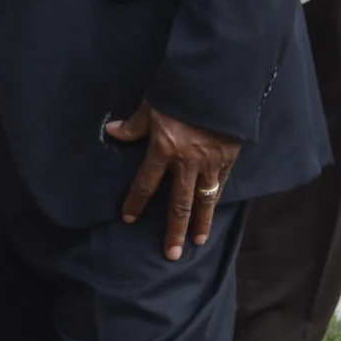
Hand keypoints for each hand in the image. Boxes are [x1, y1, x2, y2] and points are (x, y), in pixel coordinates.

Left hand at [105, 101, 241, 259]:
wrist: (218, 86)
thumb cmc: (180, 92)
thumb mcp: (152, 106)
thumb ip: (135, 125)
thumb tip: (113, 132)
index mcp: (164, 149)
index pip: (146, 183)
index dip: (136, 201)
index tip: (128, 218)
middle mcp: (187, 162)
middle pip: (178, 203)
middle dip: (174, 230)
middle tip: (171, 253)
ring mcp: (209, 164)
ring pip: (203, 201)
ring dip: (200, 224)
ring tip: (197, 242)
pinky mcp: (228, 160)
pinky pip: (219, 186)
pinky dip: (215, 201)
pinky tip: (212, 212)